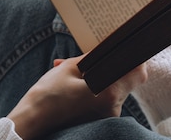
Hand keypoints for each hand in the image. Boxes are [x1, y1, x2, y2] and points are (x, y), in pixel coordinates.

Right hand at [6, 55, 147, 138]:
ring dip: (102, 80)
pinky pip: (105, 100)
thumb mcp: (70, 67)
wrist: (31, 122)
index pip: (138, 73)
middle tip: (93, 60)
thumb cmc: (48, 95)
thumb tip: (108, 49)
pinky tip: (76, 87)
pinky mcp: (99, 122)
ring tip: (77, 75)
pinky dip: (95, 91)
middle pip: (126, 81)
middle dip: (113, 67)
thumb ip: (94, 57)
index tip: (126, 51)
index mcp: (109, 92)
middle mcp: (112, 108)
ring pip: (115, 90)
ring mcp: (106, 117)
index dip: (136, 60)